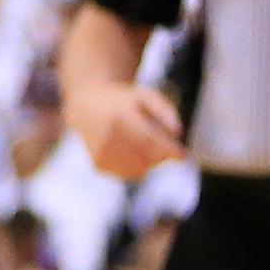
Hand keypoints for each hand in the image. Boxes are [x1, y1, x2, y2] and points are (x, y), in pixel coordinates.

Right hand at [69, 77, 187, 180]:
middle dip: (161, 155)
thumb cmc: (123, 101)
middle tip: (165, 146)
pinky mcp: (99, 165)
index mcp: (118, 117)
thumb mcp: (146, 96)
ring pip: (139, 168)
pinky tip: (134, 152)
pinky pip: (129, 173)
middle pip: (146, 157)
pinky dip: (138, 166)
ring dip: (150, 161)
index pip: (148, 140)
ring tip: (146, 145)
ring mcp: (101, 153)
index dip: (168, 150)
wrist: (86, 106)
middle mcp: (106, 137)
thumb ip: (165, 110)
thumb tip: (178, 133)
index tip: (182, 155)